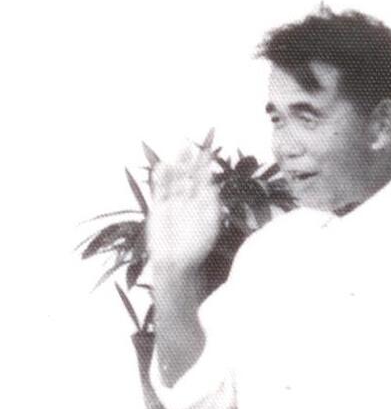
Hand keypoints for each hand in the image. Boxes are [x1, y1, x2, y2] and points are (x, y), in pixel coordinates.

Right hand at [147, 130, 221, 269]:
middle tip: (190, 145)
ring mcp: (173, 203)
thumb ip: (211, 206)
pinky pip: (160, 190)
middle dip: (190, 160)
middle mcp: (187, 200)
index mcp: (202, 203)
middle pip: (188, 175)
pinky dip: (161, 178)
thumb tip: (213, 186)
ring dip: (176, 165)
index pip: (204, 180)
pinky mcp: (159, 208)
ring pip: (174, 179)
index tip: (208, 151)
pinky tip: (163, 166)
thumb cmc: (197, 247)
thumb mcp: (209, 226)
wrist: (177, 263)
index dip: (205, 166)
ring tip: (178, 150)